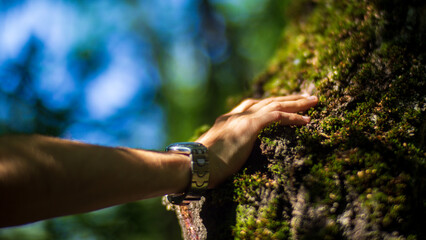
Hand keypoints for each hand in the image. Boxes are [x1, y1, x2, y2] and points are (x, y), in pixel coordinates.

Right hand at [196, 95, 317, 187]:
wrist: (195, 164)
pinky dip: (293, 116)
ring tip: (313, 101)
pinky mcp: (249, 125)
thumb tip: (233, 157)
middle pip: (267, 101)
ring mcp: (243, 118)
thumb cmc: (204, 165)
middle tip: (305, 96)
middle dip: (288, 98)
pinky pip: (277, 116)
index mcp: (227, 119)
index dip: (269, 103)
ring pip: (275, 104)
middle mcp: (236, 114)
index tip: (282, 103)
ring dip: (296, 102)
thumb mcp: (218, 152)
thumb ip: (228, 148)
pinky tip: (307, 119)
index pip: (252, 105)